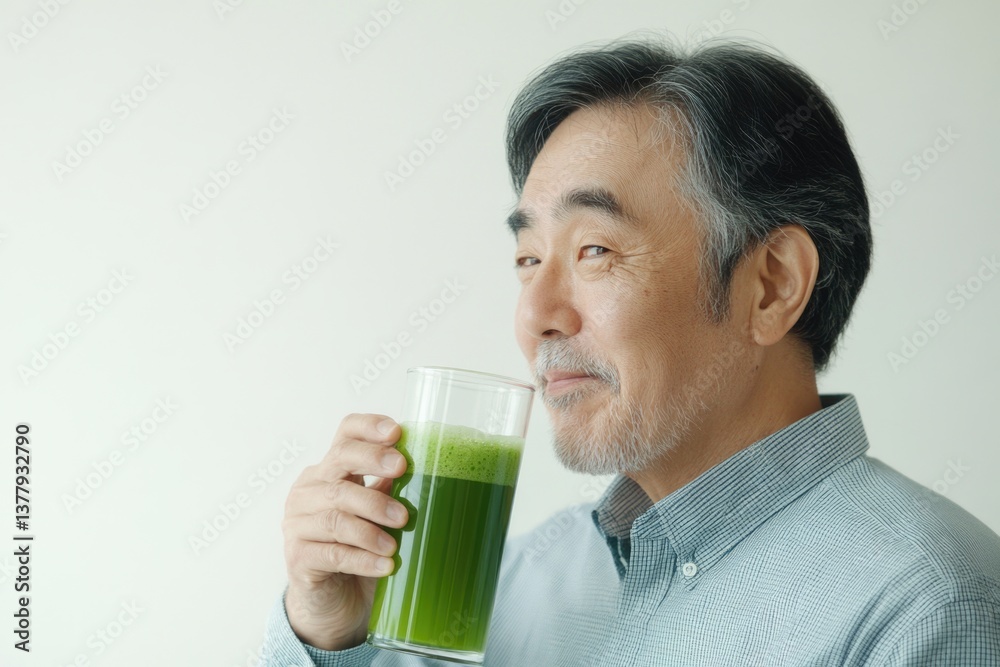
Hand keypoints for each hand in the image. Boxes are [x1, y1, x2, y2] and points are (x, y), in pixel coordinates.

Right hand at [281, 413, 408, 650]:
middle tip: (402, 471)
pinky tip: (385, 565)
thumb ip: (389, 489)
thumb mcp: (376, 515)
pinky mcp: (297, 558)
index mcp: (329, 471)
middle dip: (373, 462)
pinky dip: (362, 559)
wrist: (332, 602)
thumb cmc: (358, 550)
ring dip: (371, 525)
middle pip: (338, 463)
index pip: (344, 435)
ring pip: (335, 514)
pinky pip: (332, 553)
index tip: (397, 431)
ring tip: (396, 540)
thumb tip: (429, 468)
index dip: (368, 427)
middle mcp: (308, 490)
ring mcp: (297, 523)